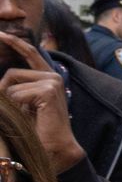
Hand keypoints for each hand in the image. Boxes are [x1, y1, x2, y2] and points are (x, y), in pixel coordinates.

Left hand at [0, 32, 86, 171]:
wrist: (56, 147)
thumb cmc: (39, 129)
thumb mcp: (23, 103)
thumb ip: (15, 88)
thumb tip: (2, 79)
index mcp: (49, 78)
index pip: (30, 54)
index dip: (15, 43)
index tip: (1, 34)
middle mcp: (53, 76)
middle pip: (12, 73)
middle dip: (3, 91)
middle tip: (14, 109)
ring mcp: (52, 81)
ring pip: (11, 84)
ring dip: (10, 102)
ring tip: (25, 117)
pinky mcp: (48, 89)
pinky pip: (16, 93)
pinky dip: (16, 107)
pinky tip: (30, 116)